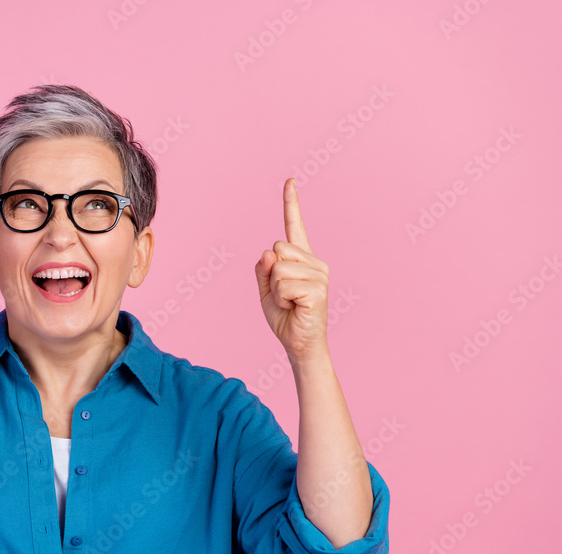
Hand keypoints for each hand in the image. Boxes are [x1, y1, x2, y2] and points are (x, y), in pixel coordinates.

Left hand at [254, 178, 330, 364]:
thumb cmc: (285, 316)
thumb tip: (270, 252)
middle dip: (271, 274)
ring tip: (290, 303)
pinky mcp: (318, 288)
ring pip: (278, 267)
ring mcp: (319, 274)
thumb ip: (263, 269)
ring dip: (276, 290)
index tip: (290, 181)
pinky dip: (281, 299)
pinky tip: (295, 308)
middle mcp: (314, 261)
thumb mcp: (265, 290)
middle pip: (277, 249)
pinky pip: (283, 284)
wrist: (298, 343)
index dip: (291, 203)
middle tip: (284, 296)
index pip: (294, 226)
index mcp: (301, 259)